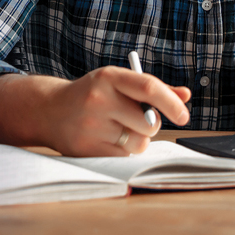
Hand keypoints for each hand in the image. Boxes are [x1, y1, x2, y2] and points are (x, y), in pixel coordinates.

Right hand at [42, 66, 191, 156]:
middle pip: (149, 121)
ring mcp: (91, 126)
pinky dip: (123, 151)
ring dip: (138, 140)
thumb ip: (151, 89)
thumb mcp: (116, 82)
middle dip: (153, 125)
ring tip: (119, 130)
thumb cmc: (92, 94)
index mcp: (108, 77)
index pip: (148, 87)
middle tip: (140, 120)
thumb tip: (185, 95)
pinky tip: (107, 139)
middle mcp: (99, 99)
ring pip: (139, 143)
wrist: (49, 110)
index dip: (171, 103)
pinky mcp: (87, 149)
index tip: (184, 116)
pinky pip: (124, 157)